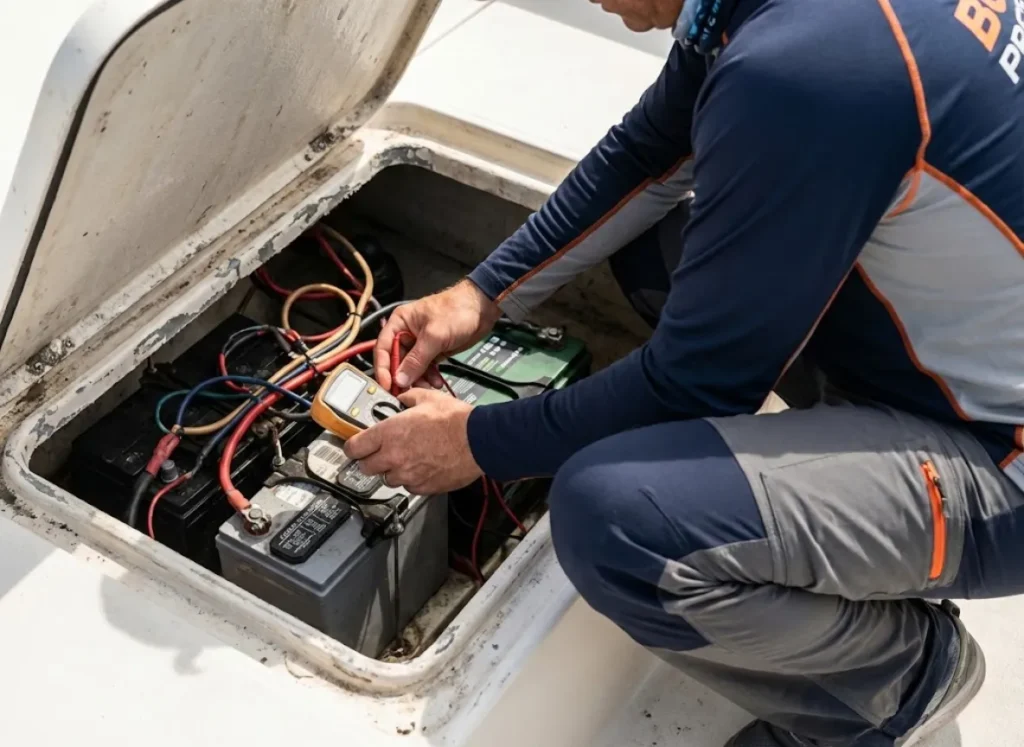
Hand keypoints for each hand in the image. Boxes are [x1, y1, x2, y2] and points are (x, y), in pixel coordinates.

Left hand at [343, 389, 481, 494]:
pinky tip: (422, 467)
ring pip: (387, 479)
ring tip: (407, 459)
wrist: (479, 440)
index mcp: (390, 433)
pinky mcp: (423, 487)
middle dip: (371, 460)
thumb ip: (408, 399)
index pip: (354, 447)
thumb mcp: (427, 398)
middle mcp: (394, 456)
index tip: (355, 446)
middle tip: (381, 452)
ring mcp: (408, 475)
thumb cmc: (456, 420)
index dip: (353, 446)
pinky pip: (408, 487)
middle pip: (366, 468)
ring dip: (392, 470)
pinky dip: (412, 479)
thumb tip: (403, 398)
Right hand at [375, 279, 500, 391]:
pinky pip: (425, 369)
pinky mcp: (433, 351)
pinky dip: (429, 377)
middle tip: (406, 391)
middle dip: (403, 377)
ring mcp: (420, 343)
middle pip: (397, 361)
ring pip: (412, 368)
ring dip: (418, 379)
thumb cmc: (457, 310)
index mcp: (400, 322)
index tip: (386, 384)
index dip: (383, 368)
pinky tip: (436, 383)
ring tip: (427, 387)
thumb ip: (417, 359)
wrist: (482, 309)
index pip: (383, 348)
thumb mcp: (434, 336)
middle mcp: (407, 333)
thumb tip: (400, 379)